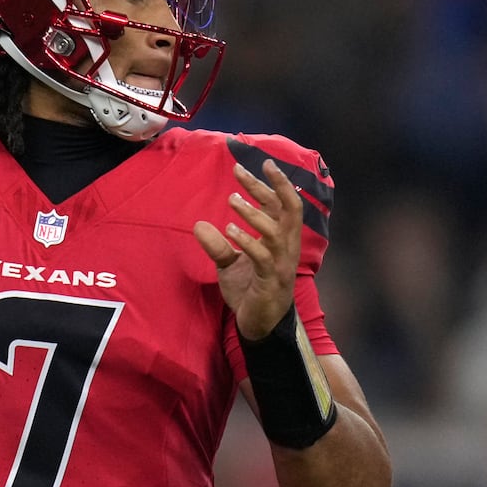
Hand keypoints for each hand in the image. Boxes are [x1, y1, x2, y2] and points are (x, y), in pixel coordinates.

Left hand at [192, 159, 302, 339]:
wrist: (258, 324)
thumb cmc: (249, 290)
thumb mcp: (228, 264)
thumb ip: (217, 244)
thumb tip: (198, 225)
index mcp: (281, 239)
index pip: (283, 204)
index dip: (274, 183)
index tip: (259, 163)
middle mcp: (287, 248)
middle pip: (287, 209)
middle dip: (269, 187)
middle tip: (241, 171)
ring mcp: (281, 264)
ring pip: (275, 231)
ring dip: (253, 213)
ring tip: (231, 200)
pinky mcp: (271, 280)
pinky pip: (262, 256)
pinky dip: (246, 241)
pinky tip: (229, 230)